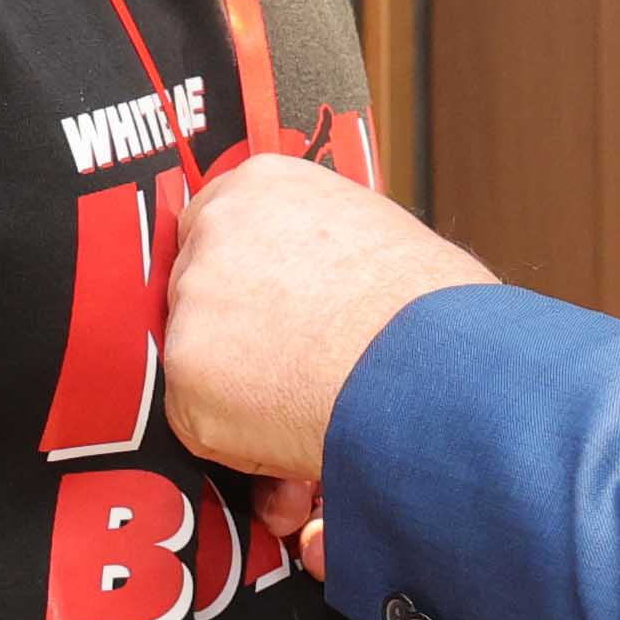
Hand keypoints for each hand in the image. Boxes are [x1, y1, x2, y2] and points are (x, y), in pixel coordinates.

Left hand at [161, 154, 488, 485]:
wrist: (431, 364)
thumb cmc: (433, 310)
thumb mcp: (376, 239)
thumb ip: (316, 251)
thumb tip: (310, 289)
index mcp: (265, 183)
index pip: (217, 225)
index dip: (243, 278)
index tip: (261, 307)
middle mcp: (219, 228)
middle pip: (200, 288)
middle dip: (236, 332)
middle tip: (291, 361)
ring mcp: (195, 297)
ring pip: (198, 355)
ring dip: (239, 385)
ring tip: (309, 397)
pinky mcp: (186, 368)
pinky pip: (200, 416)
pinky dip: (239, 436)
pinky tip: (295, 426)